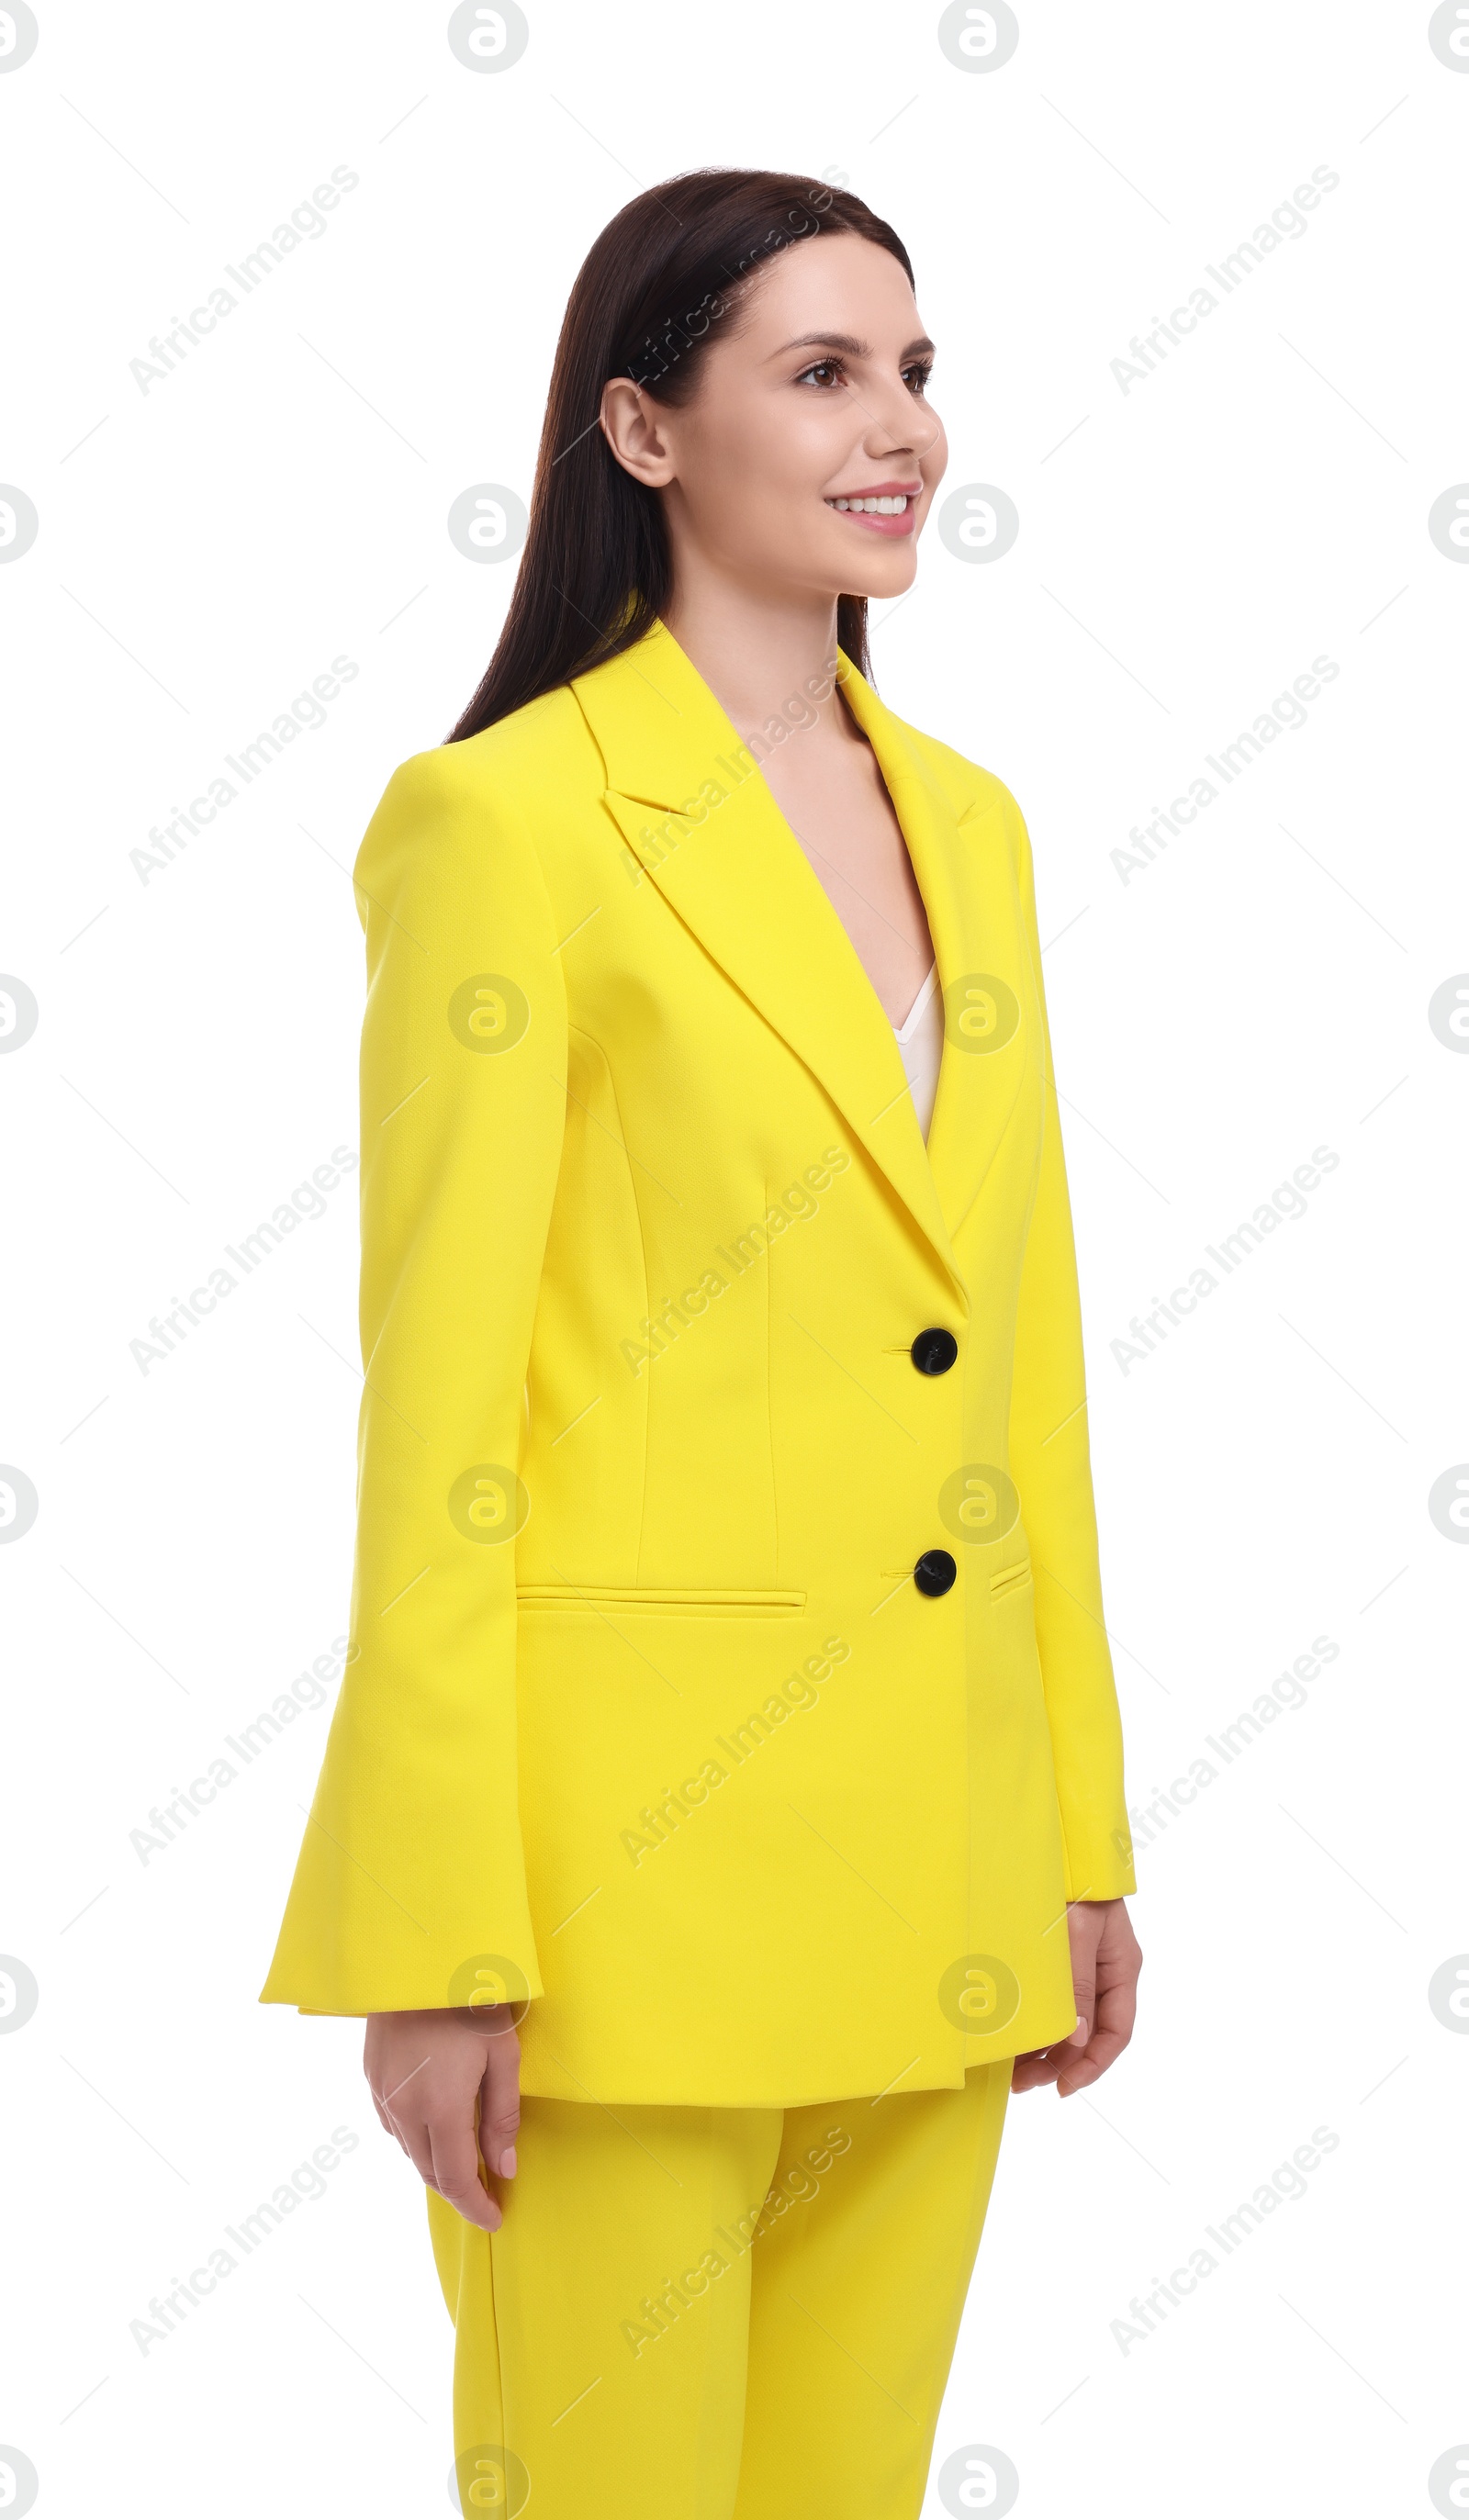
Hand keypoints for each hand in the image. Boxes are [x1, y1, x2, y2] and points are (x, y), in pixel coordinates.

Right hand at [364, 2004, 521, 2229]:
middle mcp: (404, 2110)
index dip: (475, 2207)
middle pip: (430, 2172)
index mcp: (440, 2109)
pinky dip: (416, 2139)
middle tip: (486, 2193)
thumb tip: (503, 2169)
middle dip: (459, 2191)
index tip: (495, 2219)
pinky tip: (436, 2127)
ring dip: (436, 2165)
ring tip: (466, 2160)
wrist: (418, 1958)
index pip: (455, 2180)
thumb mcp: (502, 2055)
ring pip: (409, 2151)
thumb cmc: (471, 2001)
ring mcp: (383, 2095)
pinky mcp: (372, 2078)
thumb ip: (502, 2117)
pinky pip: (394, 2126)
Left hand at [1011, 1897, 1140, 2098]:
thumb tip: (1077, 2039)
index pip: (1116, 2031)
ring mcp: (1083, 1964)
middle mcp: (1105, 1971)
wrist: (1063, 1842)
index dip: (1093, 2066)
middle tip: (1024, 2084)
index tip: (1063, 2088)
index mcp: (1122, 1967)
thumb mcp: (1078, 1933)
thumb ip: (1077, 1984)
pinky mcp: (1058, 1956)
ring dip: (1044, 2047)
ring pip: (1069, 2020)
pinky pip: (1051, 1999)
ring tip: (1012, 2071)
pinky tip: (1013, 2036)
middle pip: (1090, 2032)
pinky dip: (1035, 2020)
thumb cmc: (1076, 1881)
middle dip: (1060, 2063)